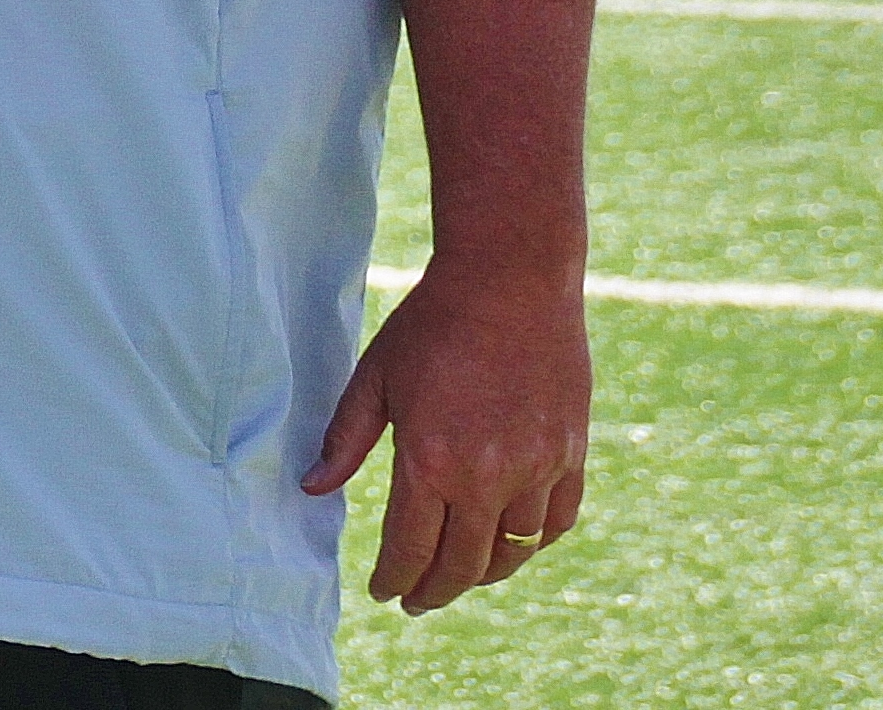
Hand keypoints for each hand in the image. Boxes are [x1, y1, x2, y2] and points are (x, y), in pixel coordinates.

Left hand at [302, 255, 589, 611]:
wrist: (510, 282)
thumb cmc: (432, 325)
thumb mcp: (374, 378)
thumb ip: (345, 440)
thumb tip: (311, 488)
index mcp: (431, 461)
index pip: (412, 549)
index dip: (394, 579)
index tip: (383, 592)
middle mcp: (489, 477)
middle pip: (463, 565)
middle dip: (435, 591)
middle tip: (417, 600)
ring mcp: (537, 469)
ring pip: (513, 552)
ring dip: (483, 573)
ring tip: (460, 575)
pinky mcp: (571, 454)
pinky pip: (555, 522)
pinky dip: (531, 543)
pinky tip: (510, 543)